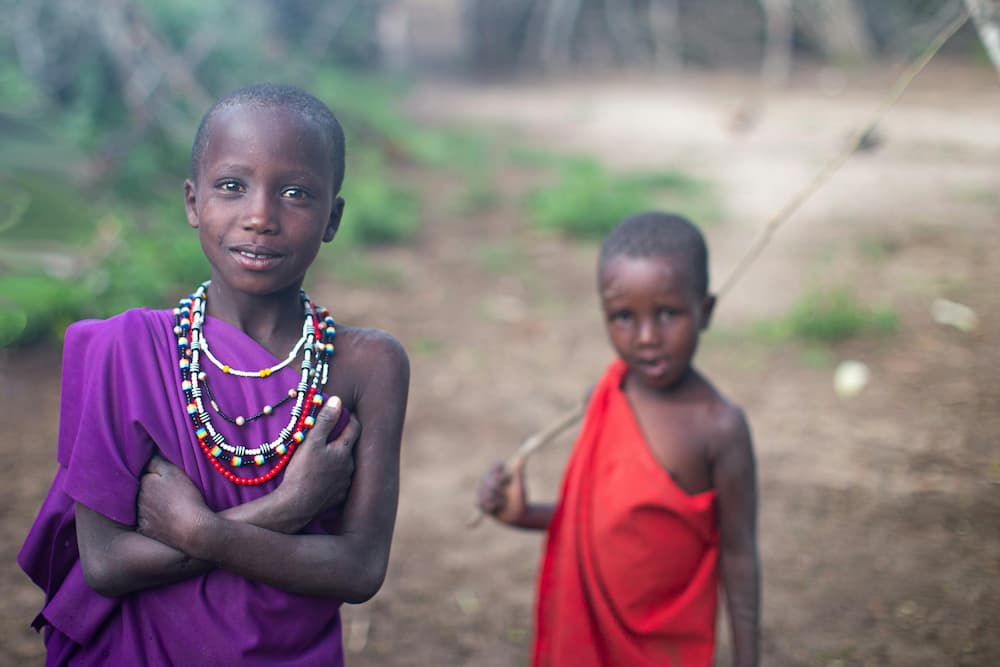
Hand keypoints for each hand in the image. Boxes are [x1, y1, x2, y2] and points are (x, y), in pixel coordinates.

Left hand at [137, 455, 210, 550]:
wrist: (193, 530)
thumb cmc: (186, 498)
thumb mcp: (174, 472)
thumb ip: (157, 462)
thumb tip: (147, 457)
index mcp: (144, 483)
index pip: (146, 472)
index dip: (156, 473)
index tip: (167, 476)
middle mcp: (137, 499)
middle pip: (143, 489)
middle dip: (151, 488)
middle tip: (169, 490)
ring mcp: (140, 516)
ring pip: (143, 505)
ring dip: (150, 504)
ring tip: (168, 505)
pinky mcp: (145, 531)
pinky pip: (145, 522)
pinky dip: (151, 519)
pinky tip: (163, 519)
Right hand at [280, 396, 360, 516]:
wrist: (296, 505)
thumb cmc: (302, 472)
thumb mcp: (311, 442)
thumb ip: (325, 420)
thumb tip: (337, 401)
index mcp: (344, 451)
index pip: (355, 428)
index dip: (351, 418)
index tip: (345, 413)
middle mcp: (349, 467)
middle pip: (350, 447)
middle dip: (343, 439)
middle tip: (332, 434)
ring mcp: (345, 483)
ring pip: (345, 465)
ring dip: (339, 459)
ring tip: (325, 456)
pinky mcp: (339, 497)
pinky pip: (340, 481)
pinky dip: (334, 476)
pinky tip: (323, 476)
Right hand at [477, 459, 527, 524]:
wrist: (518, 515)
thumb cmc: (520, 499)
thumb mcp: (519, 485)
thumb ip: (518, 471)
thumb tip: (522, 457)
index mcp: (499, 473)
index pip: (497, 465)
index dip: (501, 472)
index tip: (505, 479)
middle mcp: (489, 480)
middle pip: (489, 479)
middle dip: (498, 489)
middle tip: (504, 495)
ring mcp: (483, 491)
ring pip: (486, 492)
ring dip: (497, 499)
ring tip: (503, 503)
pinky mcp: (480, 503)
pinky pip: (482, 502)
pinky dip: (492, 507)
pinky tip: (497, 509)